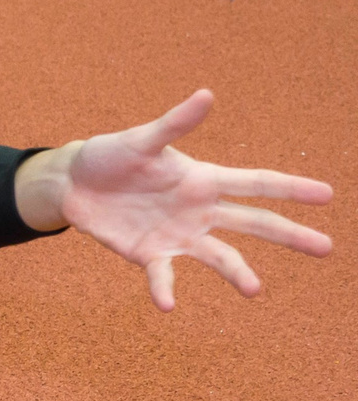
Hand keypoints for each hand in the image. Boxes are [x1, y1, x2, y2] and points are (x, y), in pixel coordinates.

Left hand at [40, 91, 331, 310]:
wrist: (73, 184)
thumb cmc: (111, 155)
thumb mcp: (141, 140)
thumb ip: (174, 124)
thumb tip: (206, 95)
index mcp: (204, 179)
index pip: (257, 183)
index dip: (291, 187)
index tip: (327, 195)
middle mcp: (200, 210)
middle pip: (253, 222)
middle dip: (289, 235)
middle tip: (325, 248)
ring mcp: (178, 234)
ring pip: (218, 255)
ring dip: (237, 272)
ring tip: (254, 290)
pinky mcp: (149, 253)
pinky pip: (162, 275)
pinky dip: (164, 289)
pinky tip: (166, 305)